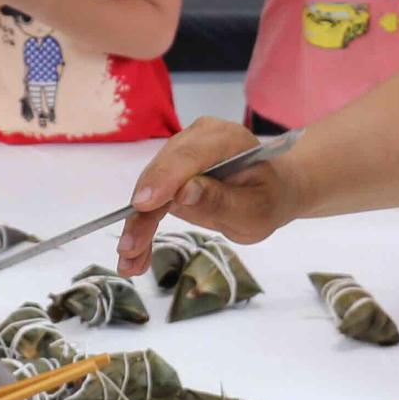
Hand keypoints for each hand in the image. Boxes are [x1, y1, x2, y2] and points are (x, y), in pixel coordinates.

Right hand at [114, 117, 301, 274]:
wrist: (269, 191)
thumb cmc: (267, 199)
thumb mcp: (255, 209)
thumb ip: (221, 200)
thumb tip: (183, 193)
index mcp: (225, 138)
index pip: (189, 156)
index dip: (164, 179)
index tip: (143, 205)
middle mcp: (195, 139)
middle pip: (161, 172)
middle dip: (142, 211)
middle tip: (129, 247)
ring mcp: (179, 155)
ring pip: (149, 187)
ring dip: (136, 224)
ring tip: (129, 260)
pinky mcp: (168, 174)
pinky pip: (150, 199)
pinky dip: (140, 226)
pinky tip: (133, 255)